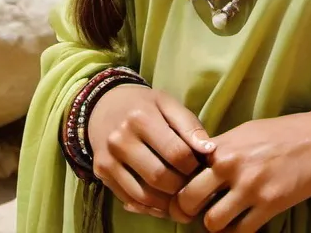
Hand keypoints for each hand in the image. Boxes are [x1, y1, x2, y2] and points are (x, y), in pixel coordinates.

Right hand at [87, 83, 214, 221]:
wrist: (105, 105)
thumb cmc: (144, 105)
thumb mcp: (167, 104)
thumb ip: (189, 125)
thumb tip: (209, 150)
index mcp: (141, 118)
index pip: (176, 152)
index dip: (194, 165)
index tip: (200, 166)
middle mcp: (121, 139)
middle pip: (160, 176)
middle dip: (181, 186)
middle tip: (192, 184)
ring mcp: (109, 158)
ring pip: (144, 194)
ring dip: (167, 201)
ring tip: (180, 196)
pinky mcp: (101, 173)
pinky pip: (129, 199)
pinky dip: (150, 207)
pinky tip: (162, 202)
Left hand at [170, 111, 310, 231]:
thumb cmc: (278, 134)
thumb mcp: (243, 133)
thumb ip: (219, 150)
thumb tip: (197, 166)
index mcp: (222, 146)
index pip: (184, 170)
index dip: (179, 185)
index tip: (182, 192)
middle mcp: (231, 166)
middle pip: (189, 199)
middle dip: (186, 210)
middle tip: (193, 213)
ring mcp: (249, 187)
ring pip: (212, 222)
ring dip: (213, 224)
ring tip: (219, 218)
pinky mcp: (268, 205)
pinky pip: (240, 232)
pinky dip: (235, 232)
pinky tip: (239, 223)